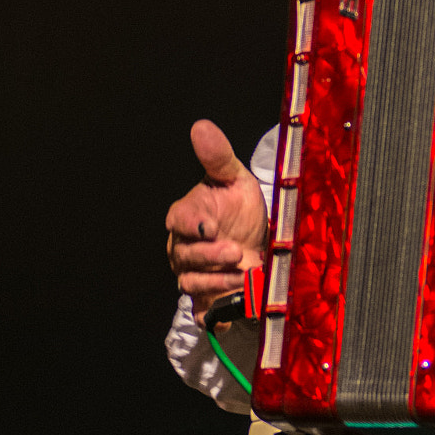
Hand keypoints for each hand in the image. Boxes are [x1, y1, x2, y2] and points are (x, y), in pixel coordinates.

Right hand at [166, 120, 268, 324]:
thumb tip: (201, 126)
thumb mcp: (233, 178)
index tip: (208, 226)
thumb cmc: (239, 208)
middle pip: (185, 255)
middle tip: (234, 251)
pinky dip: (216, 307)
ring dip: (216, 279)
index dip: (191, 225)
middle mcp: (184, 246)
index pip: (178, 220)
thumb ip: (217, 156)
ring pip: (192, 282)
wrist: (256, 241)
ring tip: (242, 271)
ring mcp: (193, 273)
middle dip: (209, 256)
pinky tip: (234, 302)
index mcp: (187, 215)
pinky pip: (203, 306)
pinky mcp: (207, 295)